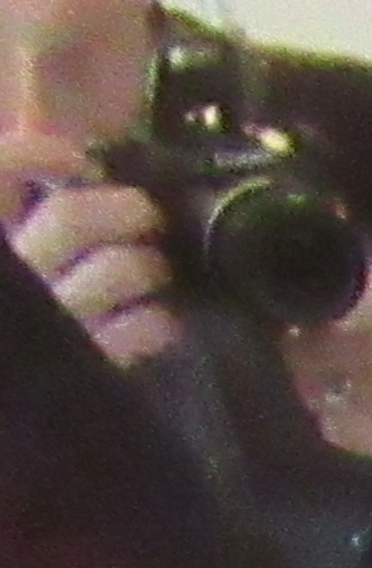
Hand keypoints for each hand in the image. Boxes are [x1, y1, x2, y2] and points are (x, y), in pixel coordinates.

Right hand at [1, 136, 177, 367]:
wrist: (27, 413)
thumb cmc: (27, 320)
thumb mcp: (16, 257)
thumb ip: (14, 208)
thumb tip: (60, 159)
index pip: (0, 171)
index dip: (40, 154)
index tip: (80, 161)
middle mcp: (17, 278)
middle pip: (71, 217)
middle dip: (126, 209)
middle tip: (146, 216)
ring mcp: (53, 322)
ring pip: (118, 267)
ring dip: (149, 264)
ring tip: (154, 273)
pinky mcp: (93, 365)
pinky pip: (144, 326)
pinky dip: (160, 319)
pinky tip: (158, 322)